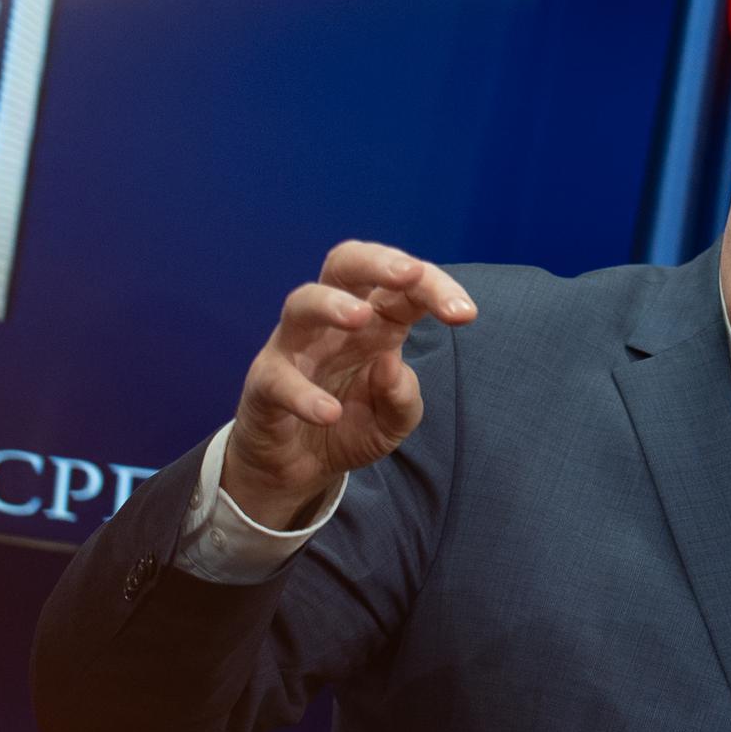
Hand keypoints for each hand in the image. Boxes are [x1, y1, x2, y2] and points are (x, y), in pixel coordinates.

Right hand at [222, 241, 475, 529]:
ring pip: (302, 303)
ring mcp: (295, 349)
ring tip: (360, 317)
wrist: (299, 469)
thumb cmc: (350, 425)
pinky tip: (330, 413)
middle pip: (345, 264)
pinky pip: (278, 378)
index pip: (404, 287)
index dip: (435, 288)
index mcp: (375, 322)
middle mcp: (333, 324)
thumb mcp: (394, 419)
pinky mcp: (265, 384)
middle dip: (378, 262)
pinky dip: (303, 394)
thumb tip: (392, 366)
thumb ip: (403, 397)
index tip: (466, 313)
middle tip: (410, 273)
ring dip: (331, 304)